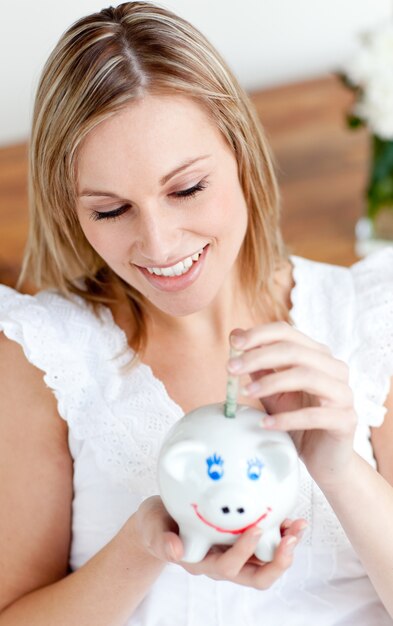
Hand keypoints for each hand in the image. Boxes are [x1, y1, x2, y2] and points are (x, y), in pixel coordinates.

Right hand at [135, 496, 305, 589]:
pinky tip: (288, 519)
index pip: (227, 566)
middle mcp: (221, 563)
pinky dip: (280, 535)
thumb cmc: (156, 524)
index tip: (256, 528)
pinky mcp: (240, 543)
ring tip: (298, 527)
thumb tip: (174, 552)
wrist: (160, 521)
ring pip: (266, 564)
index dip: (244, 552)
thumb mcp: (153, 527)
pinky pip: (265, 547)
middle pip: (256, 576)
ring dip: (285, 548)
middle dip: (278, 560)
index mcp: (201, 561)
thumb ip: (160, 538)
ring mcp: (233, 555)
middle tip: (291, 537)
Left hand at [229, 323, 356, 487]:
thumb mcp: (272, 389)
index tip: (233, 344)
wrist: (324, 457)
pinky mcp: (346, 420)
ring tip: (246, 393)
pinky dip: (286, 418)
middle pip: (295, 351)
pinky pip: (314, 415)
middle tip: (231, 368)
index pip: (287, 332)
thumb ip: (258, 365)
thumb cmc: (297, 418)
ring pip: (307, 376)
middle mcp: (335, 368)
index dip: (259, 335)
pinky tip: (265, 424)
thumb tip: (235, 335)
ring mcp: (343, 393)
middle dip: (259, 357)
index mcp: (317, 355)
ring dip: (271, 382)